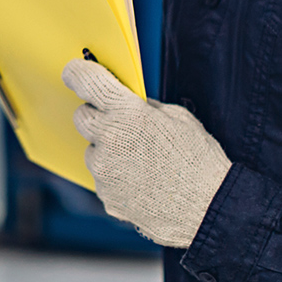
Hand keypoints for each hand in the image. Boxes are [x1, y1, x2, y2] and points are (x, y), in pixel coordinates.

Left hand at [62, 58, 230, 248]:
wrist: (208, 210)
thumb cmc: (198, 160)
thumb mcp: (177, 117)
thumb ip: (146, 107)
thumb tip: (130, 104)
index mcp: (127, 113)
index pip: (88, 83)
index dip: (77, 73)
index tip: (73, 71)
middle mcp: (110, 140)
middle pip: (81, 116)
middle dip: (96, 114)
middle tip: (118, 121)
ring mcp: (105, 172)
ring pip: (92, 150)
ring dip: (108, 149)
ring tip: (140, 160)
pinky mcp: (107, 197)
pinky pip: (103, 178)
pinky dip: (116, 175)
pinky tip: (142, 181)